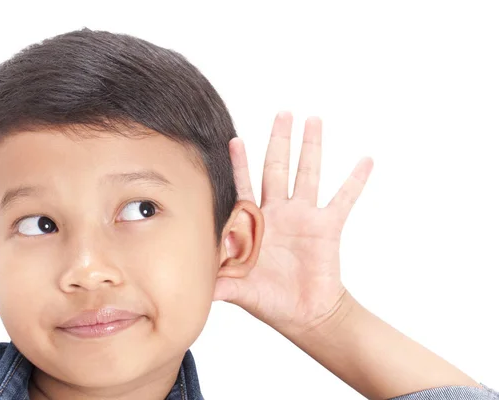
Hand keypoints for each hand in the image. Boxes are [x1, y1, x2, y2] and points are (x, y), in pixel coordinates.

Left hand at [214, 112, 373, 335]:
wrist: (304, 314)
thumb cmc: (269, 300)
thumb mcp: (239, 289)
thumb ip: (218, 282)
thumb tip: (192, 284)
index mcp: (256, 223)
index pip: (244, 186)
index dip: (240, 164)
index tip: (235, 140)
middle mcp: (279, 212)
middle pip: (278, 168)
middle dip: (279, 140)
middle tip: (283, 112)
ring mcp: (304, 217)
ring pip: (308, 174)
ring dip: (311, 147)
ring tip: (314, 119)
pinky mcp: (328, 227)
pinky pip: (344, 199)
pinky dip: (355, 181)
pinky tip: (366, 160)